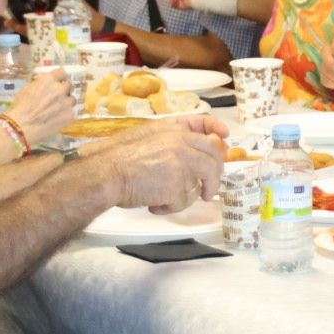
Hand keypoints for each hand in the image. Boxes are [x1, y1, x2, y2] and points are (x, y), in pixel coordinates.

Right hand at [2, 69, 75, 146]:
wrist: (22, 126)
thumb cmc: (21, 107)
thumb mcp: (27, 89)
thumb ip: (40, 84)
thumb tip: (46, 84)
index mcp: (49, 80)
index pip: (62, 73)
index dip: (60, 78)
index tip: (59, 81)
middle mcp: (60, 89)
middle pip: (69, 86)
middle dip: (64, 90)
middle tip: (57, 97)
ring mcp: (67, 103)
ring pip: (72, 100)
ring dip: (66, 103)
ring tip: (56, 110)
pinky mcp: (70, 115)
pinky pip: (70, 112)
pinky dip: (65, 115)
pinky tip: (56, 119)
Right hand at [91, 115, 228, 212]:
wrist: (107, 173)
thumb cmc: (120, 158)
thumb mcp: (147, 135)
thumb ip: (172, 139)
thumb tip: (192, 150)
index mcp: (174, 130)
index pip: (205, 126)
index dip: (218, 133)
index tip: (226, 139)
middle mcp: (182, 144)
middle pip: (214, 157)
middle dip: (215, 176)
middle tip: (208, 190)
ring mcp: (182, 165)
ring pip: (202, 183)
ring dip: (190, 196)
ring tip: (168, 199)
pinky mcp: (177, 187)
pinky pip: (183, 201)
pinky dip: (170, 207)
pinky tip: (154, 203)